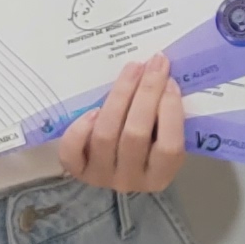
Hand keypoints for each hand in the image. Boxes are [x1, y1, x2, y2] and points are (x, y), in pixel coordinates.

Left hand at [53, 56, 188, 193]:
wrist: (113, 164)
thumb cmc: (147, 143)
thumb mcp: (163, 137)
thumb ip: (166, 117)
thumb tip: (165, 74)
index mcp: (159, 177)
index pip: (169, 148)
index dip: (170, 111)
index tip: (170, 81)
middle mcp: (130, 180)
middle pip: (135, 134)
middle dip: (147, 93)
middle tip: (154, 63)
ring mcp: (101, 176)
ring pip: (106, 135)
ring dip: (119, 97)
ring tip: (131, 70)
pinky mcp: (78, 170)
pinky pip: (73, 150)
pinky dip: (81, 129)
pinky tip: (93, 109)